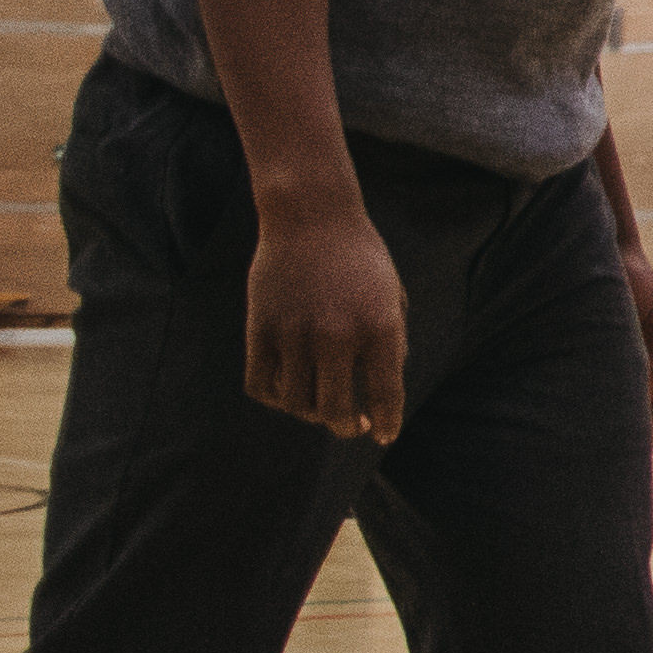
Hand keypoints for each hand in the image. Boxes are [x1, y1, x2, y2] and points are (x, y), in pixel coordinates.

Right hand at [245, 196, 407, 442]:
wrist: (312, 217)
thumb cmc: (361, 259)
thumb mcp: (392, 297)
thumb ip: (389, 345)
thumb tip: (379, 394)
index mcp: (379, 326)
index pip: (385, 394)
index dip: (385, 423)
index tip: (383, 435)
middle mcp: (336, 335)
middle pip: (335, 410)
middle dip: (345, 426)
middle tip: (351, 424)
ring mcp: (294, 333)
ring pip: (296, 403)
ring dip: (310, 413)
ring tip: (322, 404)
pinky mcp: (260, 329)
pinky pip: (261, 385)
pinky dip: (276, 399)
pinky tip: (290, 391)